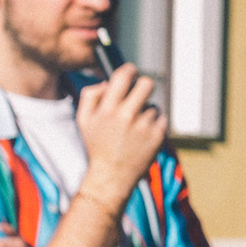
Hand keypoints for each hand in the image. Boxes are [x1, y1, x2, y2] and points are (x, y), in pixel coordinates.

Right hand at [74, 64, 165, 202]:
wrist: (111, 176)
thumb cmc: (97, 146)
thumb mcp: (83, 120)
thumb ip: (90, 96)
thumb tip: (106, 82)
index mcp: (108, 109)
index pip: (124, 75)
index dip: (129, 70)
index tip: (131, 73)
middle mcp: (127, 115)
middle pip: (147, 84)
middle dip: (143, 86)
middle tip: (138, 94)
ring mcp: (144, 126)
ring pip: (153, 105)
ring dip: (146, 112)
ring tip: (135, 127)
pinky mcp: (158, 135)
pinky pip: (162, 118)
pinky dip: (155, 124)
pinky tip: (143, 135)